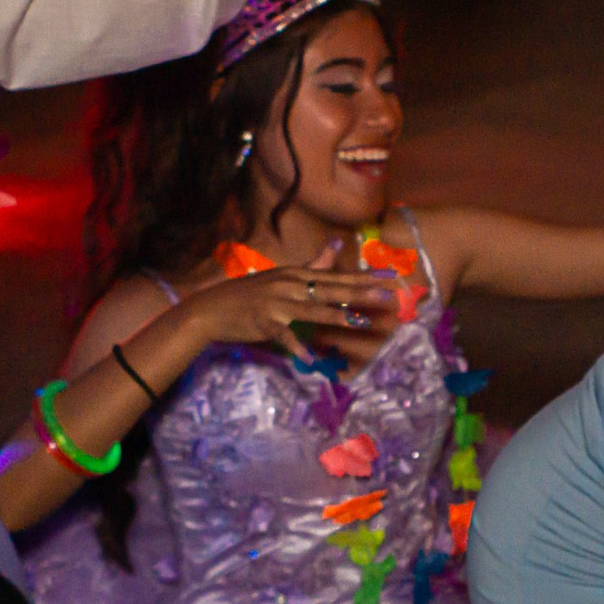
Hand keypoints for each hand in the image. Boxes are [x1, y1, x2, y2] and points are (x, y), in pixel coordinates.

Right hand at [175, 240, 397, 361]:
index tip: (391, 277)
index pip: (337, 275)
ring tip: (361, 322)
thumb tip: (338, 244)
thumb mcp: (283, 276)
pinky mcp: (264, 323)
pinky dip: (297, 347)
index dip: (365, 276)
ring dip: (338, 316)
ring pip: (312, 310)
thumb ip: (313, 265)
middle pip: (331, 290)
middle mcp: (290, 285)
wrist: (211, 308)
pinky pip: (284, 336)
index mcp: (296, 274)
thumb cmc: (249, 294)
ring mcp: (276, 304)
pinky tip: (310, 359)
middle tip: (388, 295)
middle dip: (361, 293)